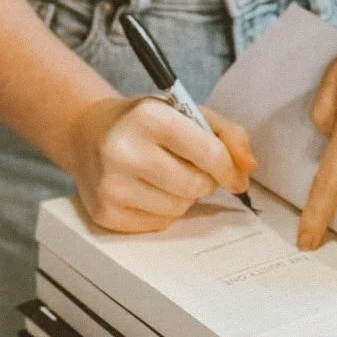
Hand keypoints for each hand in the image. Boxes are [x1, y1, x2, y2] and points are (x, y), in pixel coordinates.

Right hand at [66, 95, 255, 232]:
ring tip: (164, 176)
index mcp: (148, 117)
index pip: (208, 152)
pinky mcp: (105, 213)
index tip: (234, 175)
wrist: (88, 134)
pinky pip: (158, 224)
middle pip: (195, 185)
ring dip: (183, 196)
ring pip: (179, 208)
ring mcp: (111, 185)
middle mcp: (124, 150)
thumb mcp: (185, 112)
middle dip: (203, 180)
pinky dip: (162, 211)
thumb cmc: (145, 123)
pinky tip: (146, 191)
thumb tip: (248, 167)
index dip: (229, 167)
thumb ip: (226, 133)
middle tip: (189, 167)